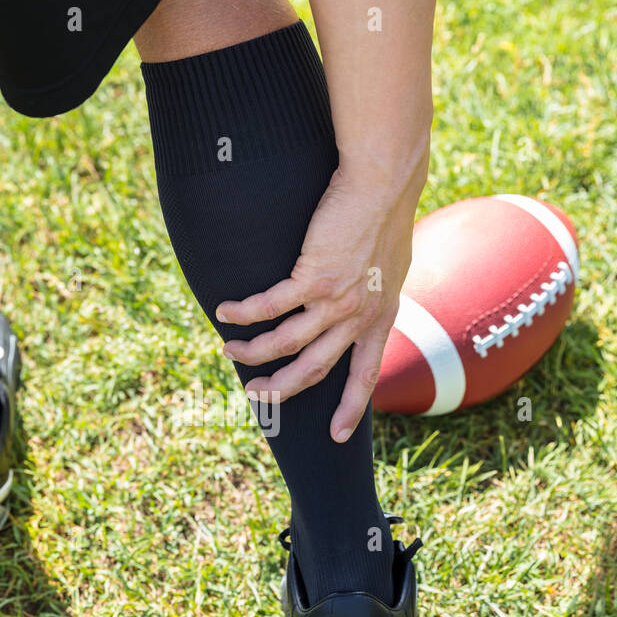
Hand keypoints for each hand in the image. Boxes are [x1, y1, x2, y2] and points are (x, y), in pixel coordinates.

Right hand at [216, 164, 421, 441]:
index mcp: (380, 315)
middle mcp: (360, 315)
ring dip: (254, 351)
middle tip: (256, 394)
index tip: (337, 435)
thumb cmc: (386, 210)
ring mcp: (337, 300)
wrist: (383, 181)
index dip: (350, 407)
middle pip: (316, 369)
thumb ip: (375, 285)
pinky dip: (243, 313)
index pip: (365, 374)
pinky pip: (269, 306)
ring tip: (229, 349)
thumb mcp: (390, 261)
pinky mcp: (313, 277)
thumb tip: (364, 291)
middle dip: (283, 388)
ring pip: (287, 343)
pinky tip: (225, 311)